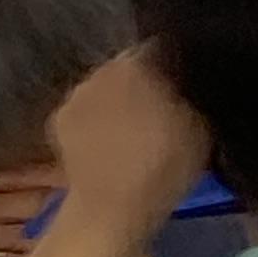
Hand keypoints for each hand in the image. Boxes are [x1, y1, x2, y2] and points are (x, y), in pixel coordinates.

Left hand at [48, 49, 211, 241]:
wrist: (111, 208)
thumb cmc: (164, 166)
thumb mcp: (201, 125)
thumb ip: (191, 94)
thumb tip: (187, 82)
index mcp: (139, 62)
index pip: (161, 48)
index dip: (173, 66)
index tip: (182, 85)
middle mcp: (102, 70)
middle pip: (127, 68)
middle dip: (141, 83)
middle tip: (157, 109)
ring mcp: (75, 95)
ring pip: (102, 89)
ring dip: (114, 101)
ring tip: (130, 130)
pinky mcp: (56, 121)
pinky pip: (82, 112)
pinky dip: (92, 122)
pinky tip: (105, 143)